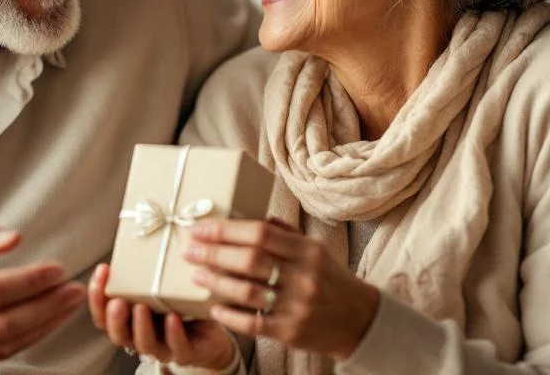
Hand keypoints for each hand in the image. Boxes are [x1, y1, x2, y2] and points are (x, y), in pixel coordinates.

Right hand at [0, 211, 84, 373]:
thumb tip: (13, 239)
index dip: (30, 282)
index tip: (56, 269)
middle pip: (5, 323)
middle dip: (48, 307)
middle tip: (74, 289)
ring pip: (7, 344)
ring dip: (46, 324)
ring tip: (68, 303)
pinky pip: (0, 353)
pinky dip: (30, 337)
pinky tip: (47, 318)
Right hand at [88, 264, 236, 369]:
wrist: (213, 332)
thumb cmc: (182, 304)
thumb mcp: (163, 284)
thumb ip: (150, 269)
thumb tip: (147, 226)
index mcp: (130, 318)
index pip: (104, 313)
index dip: (97, 296)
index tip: (102, 271)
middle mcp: (141, 334)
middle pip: (118, 333)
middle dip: (113, 317)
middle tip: (116, 301)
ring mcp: (163, 346)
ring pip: (144, 344)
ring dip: (140, 326)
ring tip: (141, 308)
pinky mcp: (186, 352)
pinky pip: (177, 348)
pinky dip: (173, 333)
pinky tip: (172, 318)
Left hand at [184, 219, 379, 359]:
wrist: (360, 320)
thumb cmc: (330, 279)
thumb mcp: (315, 249)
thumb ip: (285, 233)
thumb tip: (254, 217)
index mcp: (306, 250)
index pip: (260, 234)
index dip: (226, 230)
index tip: (201, 228)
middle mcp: (302, 276)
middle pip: (249, 260)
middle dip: (213, 253)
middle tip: (189, 250)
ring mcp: (296, 305)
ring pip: (247, 291)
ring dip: (216, 282)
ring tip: (196, 275)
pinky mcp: (290, 331)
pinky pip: (253, 323)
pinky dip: (229, 315)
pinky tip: (213, 307)